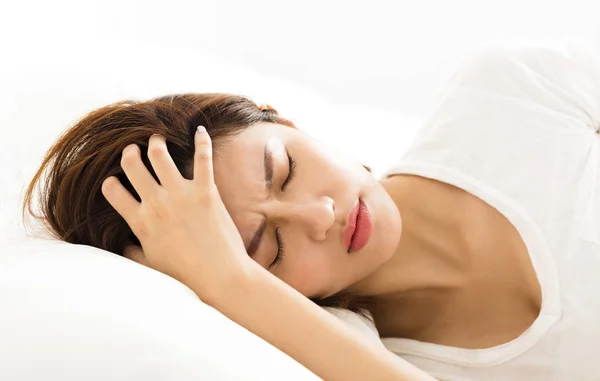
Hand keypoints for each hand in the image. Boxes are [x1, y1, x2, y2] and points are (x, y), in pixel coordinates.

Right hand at [101, 127, 254, 300]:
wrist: (219, 276)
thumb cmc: (185, 274)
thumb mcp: (149, 265)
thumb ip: (132, 251)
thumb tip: (122, 244)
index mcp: (140, 221)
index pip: (112, 191)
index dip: (110, 182)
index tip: (116, 180)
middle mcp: (157, 203)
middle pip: (132, 165)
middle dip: (130, 152)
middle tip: (134, 149)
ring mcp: (181, 195)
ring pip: (160, 155)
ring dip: (156, 143)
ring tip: (157, 140)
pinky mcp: (207, 191)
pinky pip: (203, 158)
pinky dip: (202, 142)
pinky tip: (200, 131)